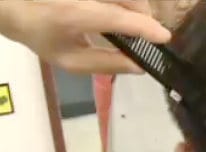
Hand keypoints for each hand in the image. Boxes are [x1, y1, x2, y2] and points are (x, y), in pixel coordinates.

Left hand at [0, 1, 169, 73]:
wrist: (14, 2)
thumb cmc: (42, 34)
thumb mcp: (69, 60)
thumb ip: (106, 64)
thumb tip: (140, 66)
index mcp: (75, 15)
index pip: (119, 19)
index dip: (145, 28)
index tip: (164, 38)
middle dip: (144, 16)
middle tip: (143, 33)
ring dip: (137, 6)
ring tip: (131, 21)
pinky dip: (126, 2)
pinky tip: (120, 10)